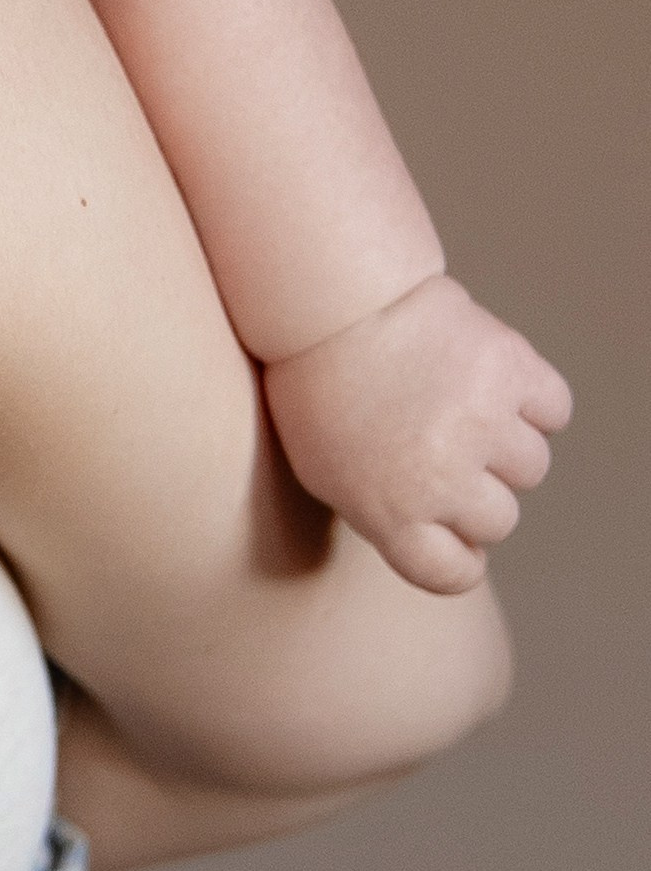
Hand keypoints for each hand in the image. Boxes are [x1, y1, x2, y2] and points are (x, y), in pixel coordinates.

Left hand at [264, 273, 571, 594]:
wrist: (328, 296)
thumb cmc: (317, 382)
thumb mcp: (325, 469)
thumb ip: (384, 517)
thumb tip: (450, 544)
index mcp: (392, 514)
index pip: (454, 574)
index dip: (454, 550)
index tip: (445, 524)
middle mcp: (443, 479)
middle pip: (499, 520)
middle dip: (473, 488)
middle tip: (438, 441)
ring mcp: (481, 423)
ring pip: (531, 467)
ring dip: (505, 442)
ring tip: (458, 402)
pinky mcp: (509, 369)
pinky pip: (553, 408)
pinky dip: (534, 398)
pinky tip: (493, 380)